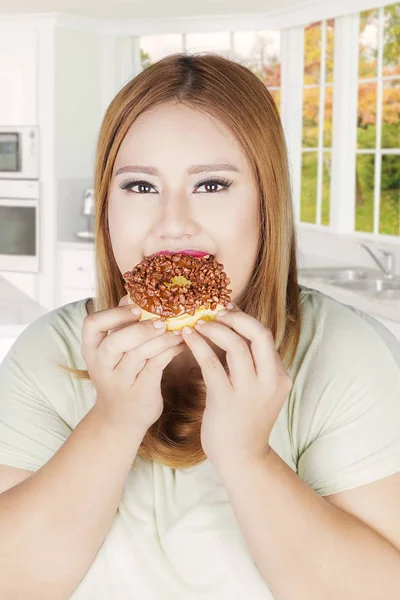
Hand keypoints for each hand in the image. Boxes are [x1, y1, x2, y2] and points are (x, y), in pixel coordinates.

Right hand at [81, 294, 184, 435]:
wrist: (119, 420)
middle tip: (160, 320)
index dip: (113, 314)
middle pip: (114, 343)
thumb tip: (136, 295)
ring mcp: (119, 382)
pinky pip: (156, 367)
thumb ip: (121, 328)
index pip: (91, 325)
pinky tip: (181, 344)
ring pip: (138, 355)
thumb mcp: (112, 354)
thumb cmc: (120, 376)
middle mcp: (101, 366)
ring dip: (161, 339)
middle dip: (138, 329)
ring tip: (178, 329)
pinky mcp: (140, 392)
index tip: (135, 308)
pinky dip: (170, 352)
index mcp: (91, 351)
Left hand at [181, 305, 291, 472]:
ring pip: (236, 345)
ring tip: (197, 323)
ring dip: (214, 329)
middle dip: (236, 317)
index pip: (265, 336)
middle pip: (259, 334)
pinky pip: (211, 364)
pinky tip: (187, 337)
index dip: (244, 318)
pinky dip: (198, 345)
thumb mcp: (258, 391)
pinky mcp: (226, 400)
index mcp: (280, 377)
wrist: (242, 459)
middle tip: (215, 311)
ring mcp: (250, 392)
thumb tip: (232, 332)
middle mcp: (270, 381)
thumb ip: (253, 365)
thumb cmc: (245, 421)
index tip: (226, 310)